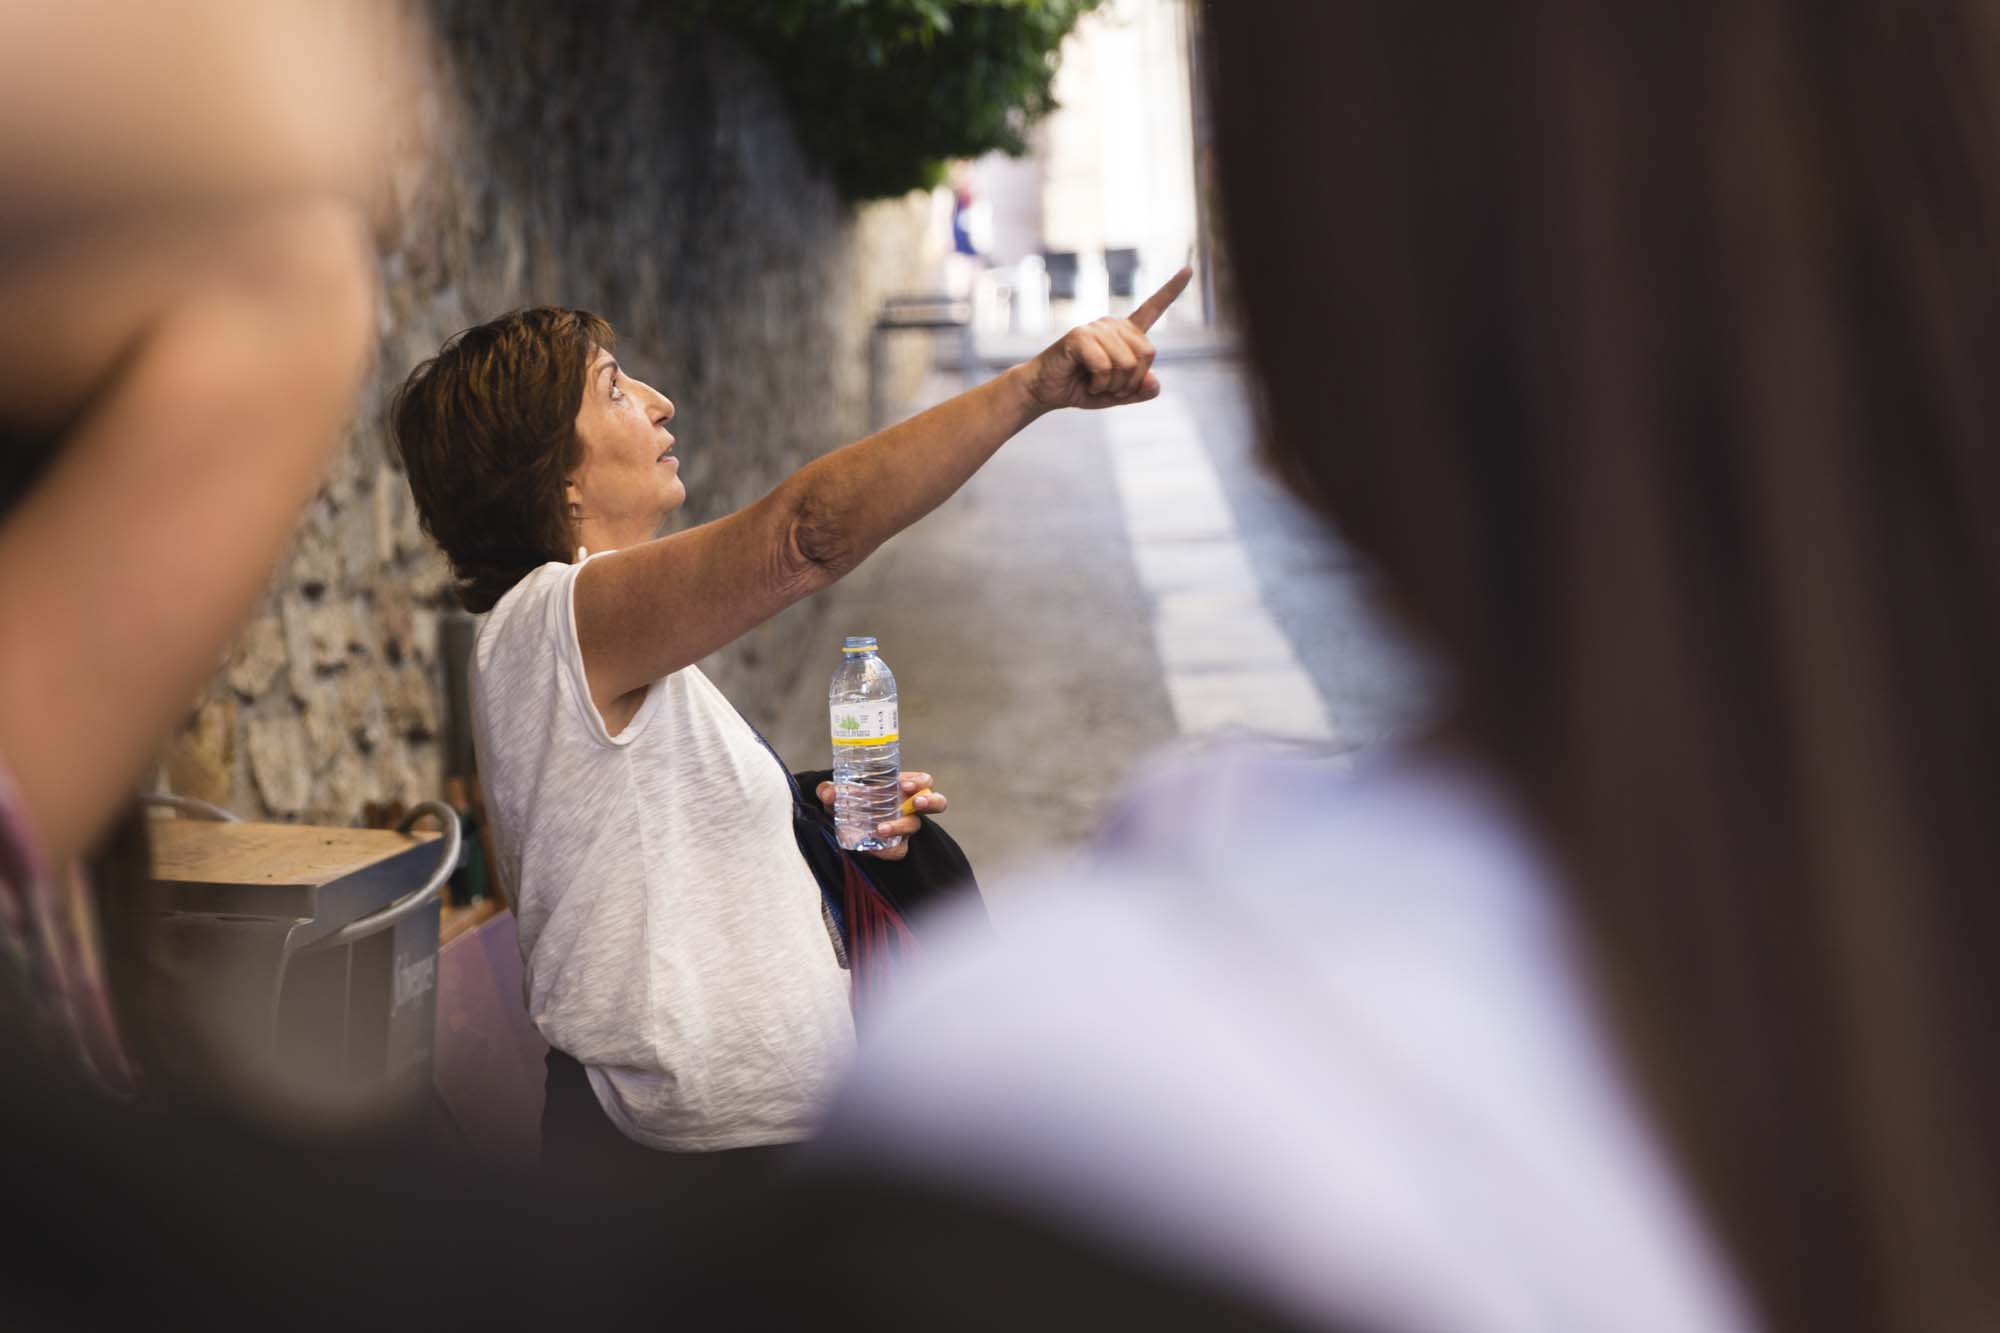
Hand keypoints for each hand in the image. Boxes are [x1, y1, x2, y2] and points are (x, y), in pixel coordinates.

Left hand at [815, 770, 948, 861]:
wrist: (842, 825)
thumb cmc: (850, 801)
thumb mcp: (839, 794)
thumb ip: (830, 791)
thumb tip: (828, 792)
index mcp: (903, 788)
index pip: (924, 782)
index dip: (920, 782)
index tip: (905, 784)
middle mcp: (909, 807)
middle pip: (936, 803)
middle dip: (929, 801)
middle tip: (915, 802)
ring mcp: (905, 828)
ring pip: (915, 828)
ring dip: (901, 827)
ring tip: (882, 829)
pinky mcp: (896, 847)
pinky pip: (898, 850)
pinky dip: (884, 850)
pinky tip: (870, 847)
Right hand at [1017, 266, 1193, 411]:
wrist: (1045, 390)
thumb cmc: (1081, 388)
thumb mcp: (1118, 395)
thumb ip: (1140, 391)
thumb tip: (1155, 383)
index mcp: (1125, 333)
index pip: (1152, 308)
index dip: (1171, 290)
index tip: (1189, 269)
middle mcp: (1113, 325)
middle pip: (1147, 353)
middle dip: (1132, 381)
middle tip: (1111, 388)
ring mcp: (1096, 328)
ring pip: (1126, 364)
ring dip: (1113, 386)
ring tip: (1094, 384)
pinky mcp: (1079, 336)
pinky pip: (1104, 366)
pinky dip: (1098, 384)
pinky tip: (1085, 381)